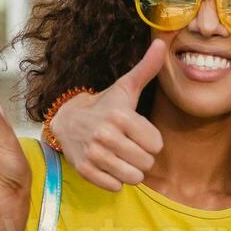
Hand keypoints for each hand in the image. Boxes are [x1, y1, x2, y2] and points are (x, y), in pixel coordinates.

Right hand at [50, 39, 166, 191]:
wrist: (67, 121)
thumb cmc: (105, 105)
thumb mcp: (125, 87)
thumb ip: (147, 69)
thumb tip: (163, 43)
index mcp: (120, 116)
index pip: (156, 144)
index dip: (151, 142)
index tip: (140, 134)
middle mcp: (106, 135)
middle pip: (146, 163)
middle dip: (143, 158)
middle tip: (131, 147)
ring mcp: (94, 154)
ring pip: (133, 178)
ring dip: (131, 171)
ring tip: (122, 157)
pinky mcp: (85, 170)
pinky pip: (115, 187)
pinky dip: (116, 180)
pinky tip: (109, 165)